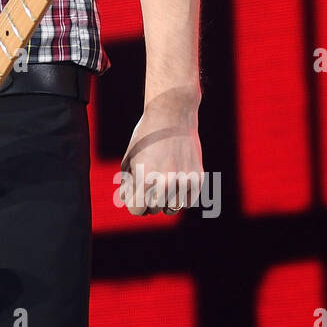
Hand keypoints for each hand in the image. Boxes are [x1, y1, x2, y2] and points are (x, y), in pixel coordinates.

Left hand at [119, 91, 203, 215]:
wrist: (172, 116)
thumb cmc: (146, 137)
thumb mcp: (130, 159)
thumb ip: (128, 183)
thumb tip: (129, 202)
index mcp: (145, 177)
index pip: (137, 210)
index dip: (133, 204)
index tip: (134, 195)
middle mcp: (166, 182)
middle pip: (154, 210)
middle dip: (148, 200)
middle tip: (149, 184)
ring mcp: (184, 181)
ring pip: (172, 209)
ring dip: (165, 201)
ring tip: (162, 184)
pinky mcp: (198, 178)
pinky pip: (187, 201)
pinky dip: (180, 196)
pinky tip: (175, 182)